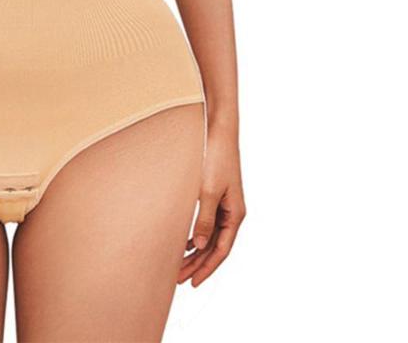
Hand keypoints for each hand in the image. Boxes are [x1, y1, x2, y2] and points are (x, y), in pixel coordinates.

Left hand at [179, 124, 245, 286]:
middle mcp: (232, 212)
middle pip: (215, 246)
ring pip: (210, 236)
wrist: (218, 131)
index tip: (192, 282)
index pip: (221, 250)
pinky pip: (207, 223)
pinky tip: (184, 242)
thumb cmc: (216, 158)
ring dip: (195, 251)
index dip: (207, 268)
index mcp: (235, 214)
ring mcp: (225, 204)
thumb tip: (199, 245)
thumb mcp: (208, 191)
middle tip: (178, 279)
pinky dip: (196, 235)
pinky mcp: (216, 195)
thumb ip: (204, 219)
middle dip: (197, 264)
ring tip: (178, 265)